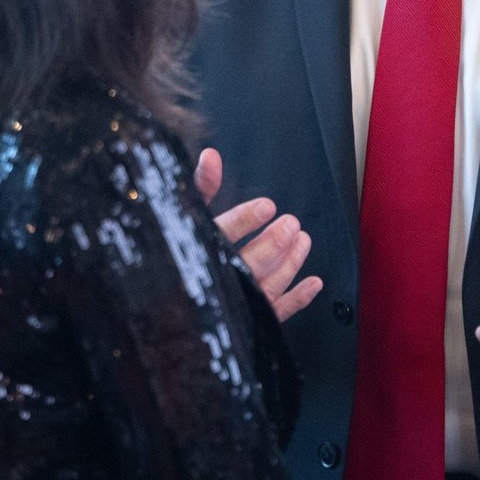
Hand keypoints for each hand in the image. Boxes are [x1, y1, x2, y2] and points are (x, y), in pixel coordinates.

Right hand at [193, 148, 323, 321]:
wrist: (165, 315)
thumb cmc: (176, 256)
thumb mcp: (184, 215)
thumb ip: (200, 186)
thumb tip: (212, 156)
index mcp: (196, 253)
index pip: (221, 235)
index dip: (244, 220)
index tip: (267, 206)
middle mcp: (215, 281)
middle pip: (248, 263)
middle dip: (273, 242)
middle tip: (291, 223)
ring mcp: (233, 306)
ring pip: (265, 287)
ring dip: (290, 263)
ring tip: (303, 240)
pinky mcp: (248, 323)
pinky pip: (276, 313)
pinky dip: (298, 298)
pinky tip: (314, 283)